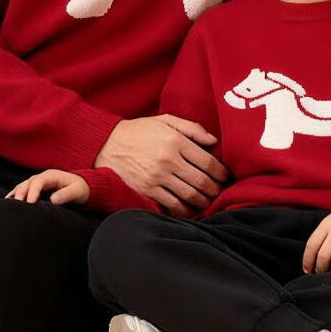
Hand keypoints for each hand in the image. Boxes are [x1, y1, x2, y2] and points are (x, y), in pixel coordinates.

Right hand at [6, 169, 89, 205]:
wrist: (81, 188)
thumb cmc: (79, 189)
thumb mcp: (77, 191)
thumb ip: (66, 194)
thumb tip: (53, 199)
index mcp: (52, 175)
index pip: (39, 182)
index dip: (33, 191)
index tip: (29, 203)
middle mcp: (43, 177)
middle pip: (28, 183)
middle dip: (21, 193)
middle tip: (17, 205)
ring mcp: (37, 182)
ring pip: (23, 186)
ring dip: (15, 194)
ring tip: (9, 205)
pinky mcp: (35, 189)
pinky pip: (22, 190)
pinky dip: (15, 195)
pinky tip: (8, 202)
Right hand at [94, 115, 227, 216]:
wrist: (105, 144)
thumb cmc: (139, 131)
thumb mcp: (165, 121)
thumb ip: (192, 128)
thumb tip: (214, 140)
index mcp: (175, 141)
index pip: (207, 161)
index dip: (220, 172)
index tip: (225, 176)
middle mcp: (168, 160)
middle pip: (201, 181)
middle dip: (215, 189)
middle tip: (220, 192)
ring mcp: (157, 177)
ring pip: (189, 195)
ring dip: (203, 202)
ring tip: (208, 202)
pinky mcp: (146, 191)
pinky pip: (171, 205)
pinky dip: (184, 210)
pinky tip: (190, 210)